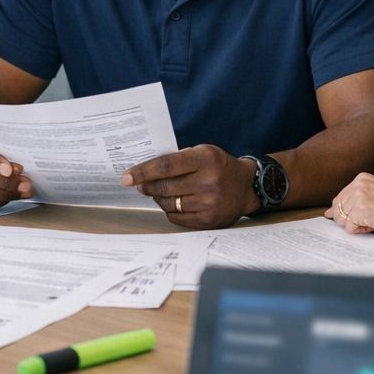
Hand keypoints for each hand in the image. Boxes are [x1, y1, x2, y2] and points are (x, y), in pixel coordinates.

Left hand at [122, 146, 258, 229]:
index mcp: (205, 159)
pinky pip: (177, 218)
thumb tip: (146, 171)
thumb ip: (178, 159)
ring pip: (169, 204)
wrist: (246, 186)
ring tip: (160, 192)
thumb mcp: (203, 152)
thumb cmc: (219, 166)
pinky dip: (170, 210)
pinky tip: (175, 203)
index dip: (143, 172)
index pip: (166, 166)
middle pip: (164, 187)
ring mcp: (210, 203)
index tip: (126, 177)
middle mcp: (209, 181)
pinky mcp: (209, 220)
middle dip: (147, 186)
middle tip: (140, 185)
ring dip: (159, 198)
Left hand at [326, 173, 373, 237]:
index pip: (338, 199)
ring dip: (357, 225)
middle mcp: (358, 184)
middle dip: (352, 220)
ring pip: (341, 220)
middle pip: (337, 211)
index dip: (348, 212)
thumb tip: (329, 212)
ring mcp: (359, 196)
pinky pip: (350, 229)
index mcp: (361, 179)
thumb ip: (352, 200)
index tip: (362, 214)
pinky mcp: (362, 210)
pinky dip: (362, 231)